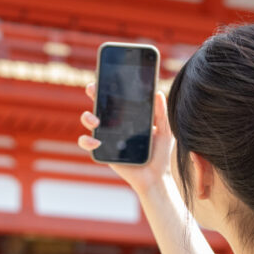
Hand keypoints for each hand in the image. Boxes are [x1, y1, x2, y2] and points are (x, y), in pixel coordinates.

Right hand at [78, 83, 173, 197]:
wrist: (155, 177)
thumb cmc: (160, 154)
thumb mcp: (165, 132)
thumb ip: (162, 114)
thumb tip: (158, 93)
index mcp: (130, 116)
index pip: (117, 96)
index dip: (110, 85)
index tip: (107, 76)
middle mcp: (115, 124)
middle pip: (100, 104)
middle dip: (94, 93)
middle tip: (93, 89)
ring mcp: (107, 137)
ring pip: (89, 121)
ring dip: (87, 117)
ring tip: (96, 121)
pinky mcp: (102, 151)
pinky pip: (87, 143)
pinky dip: (87, 141)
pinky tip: (96, 141)